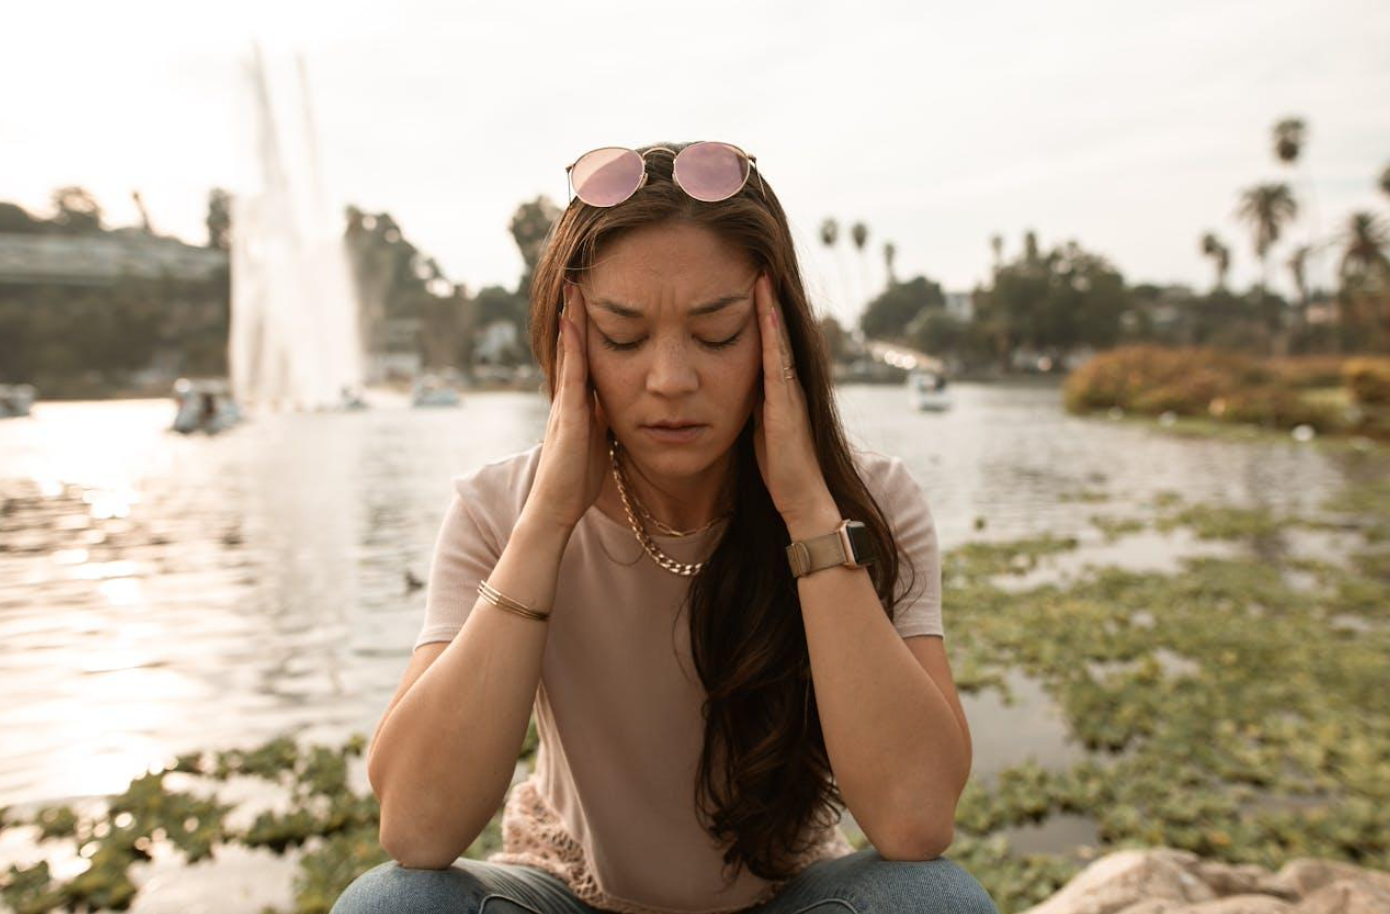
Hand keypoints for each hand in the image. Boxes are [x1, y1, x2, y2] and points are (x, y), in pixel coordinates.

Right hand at [521, 282, 611, 533]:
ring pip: (569, 354)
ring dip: (571, 321)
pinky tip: (572, 325)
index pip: (583, 358)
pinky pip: (571, 374)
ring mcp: (565, 404)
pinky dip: (572, 347)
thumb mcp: (599, 439)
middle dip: (574, 315)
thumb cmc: (578, 479)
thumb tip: (621, 399)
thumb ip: (604, 417)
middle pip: (571, 347)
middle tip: (577, 281)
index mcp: (578, 403)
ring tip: (574, 289)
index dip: (585, 330)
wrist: (557, 507)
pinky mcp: (568, 416)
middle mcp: (567, 397)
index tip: (590, 301)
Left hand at [752, 271, 834, 528]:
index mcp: (775, 386)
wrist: (801, 497)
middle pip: (775, 331)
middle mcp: (786, 381)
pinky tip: (766, 309)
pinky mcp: (786, 403)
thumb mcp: (757, 424)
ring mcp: (789, 390)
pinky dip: (772, 332)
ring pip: (778, 339)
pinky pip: (777, 360)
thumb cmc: (777, 467)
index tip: (744, 277)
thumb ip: (750, 401)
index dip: (757, 310)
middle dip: (767, 297)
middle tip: (757, 258)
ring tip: (762, 270)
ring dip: (771, 305)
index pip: (765, 339)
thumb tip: (724, 384)